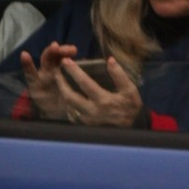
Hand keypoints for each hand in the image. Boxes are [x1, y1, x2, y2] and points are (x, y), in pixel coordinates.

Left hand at [21, 44, 144, 128]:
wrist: (131, 129)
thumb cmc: (130, 108)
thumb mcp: (130, 91)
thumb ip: (120, 76)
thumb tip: (110, 60)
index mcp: (103, 101)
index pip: (85, 83)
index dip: (74, 71)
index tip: (66, 60)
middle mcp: (92, 111)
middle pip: (70, 96)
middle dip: (61, 82)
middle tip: (57, 71)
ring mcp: (87, 119)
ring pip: (69, 104)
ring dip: (63, 91)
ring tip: (60, 79)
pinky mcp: (85, 124)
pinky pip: (72, 110)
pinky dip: (68, 100)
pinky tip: (67, 91)